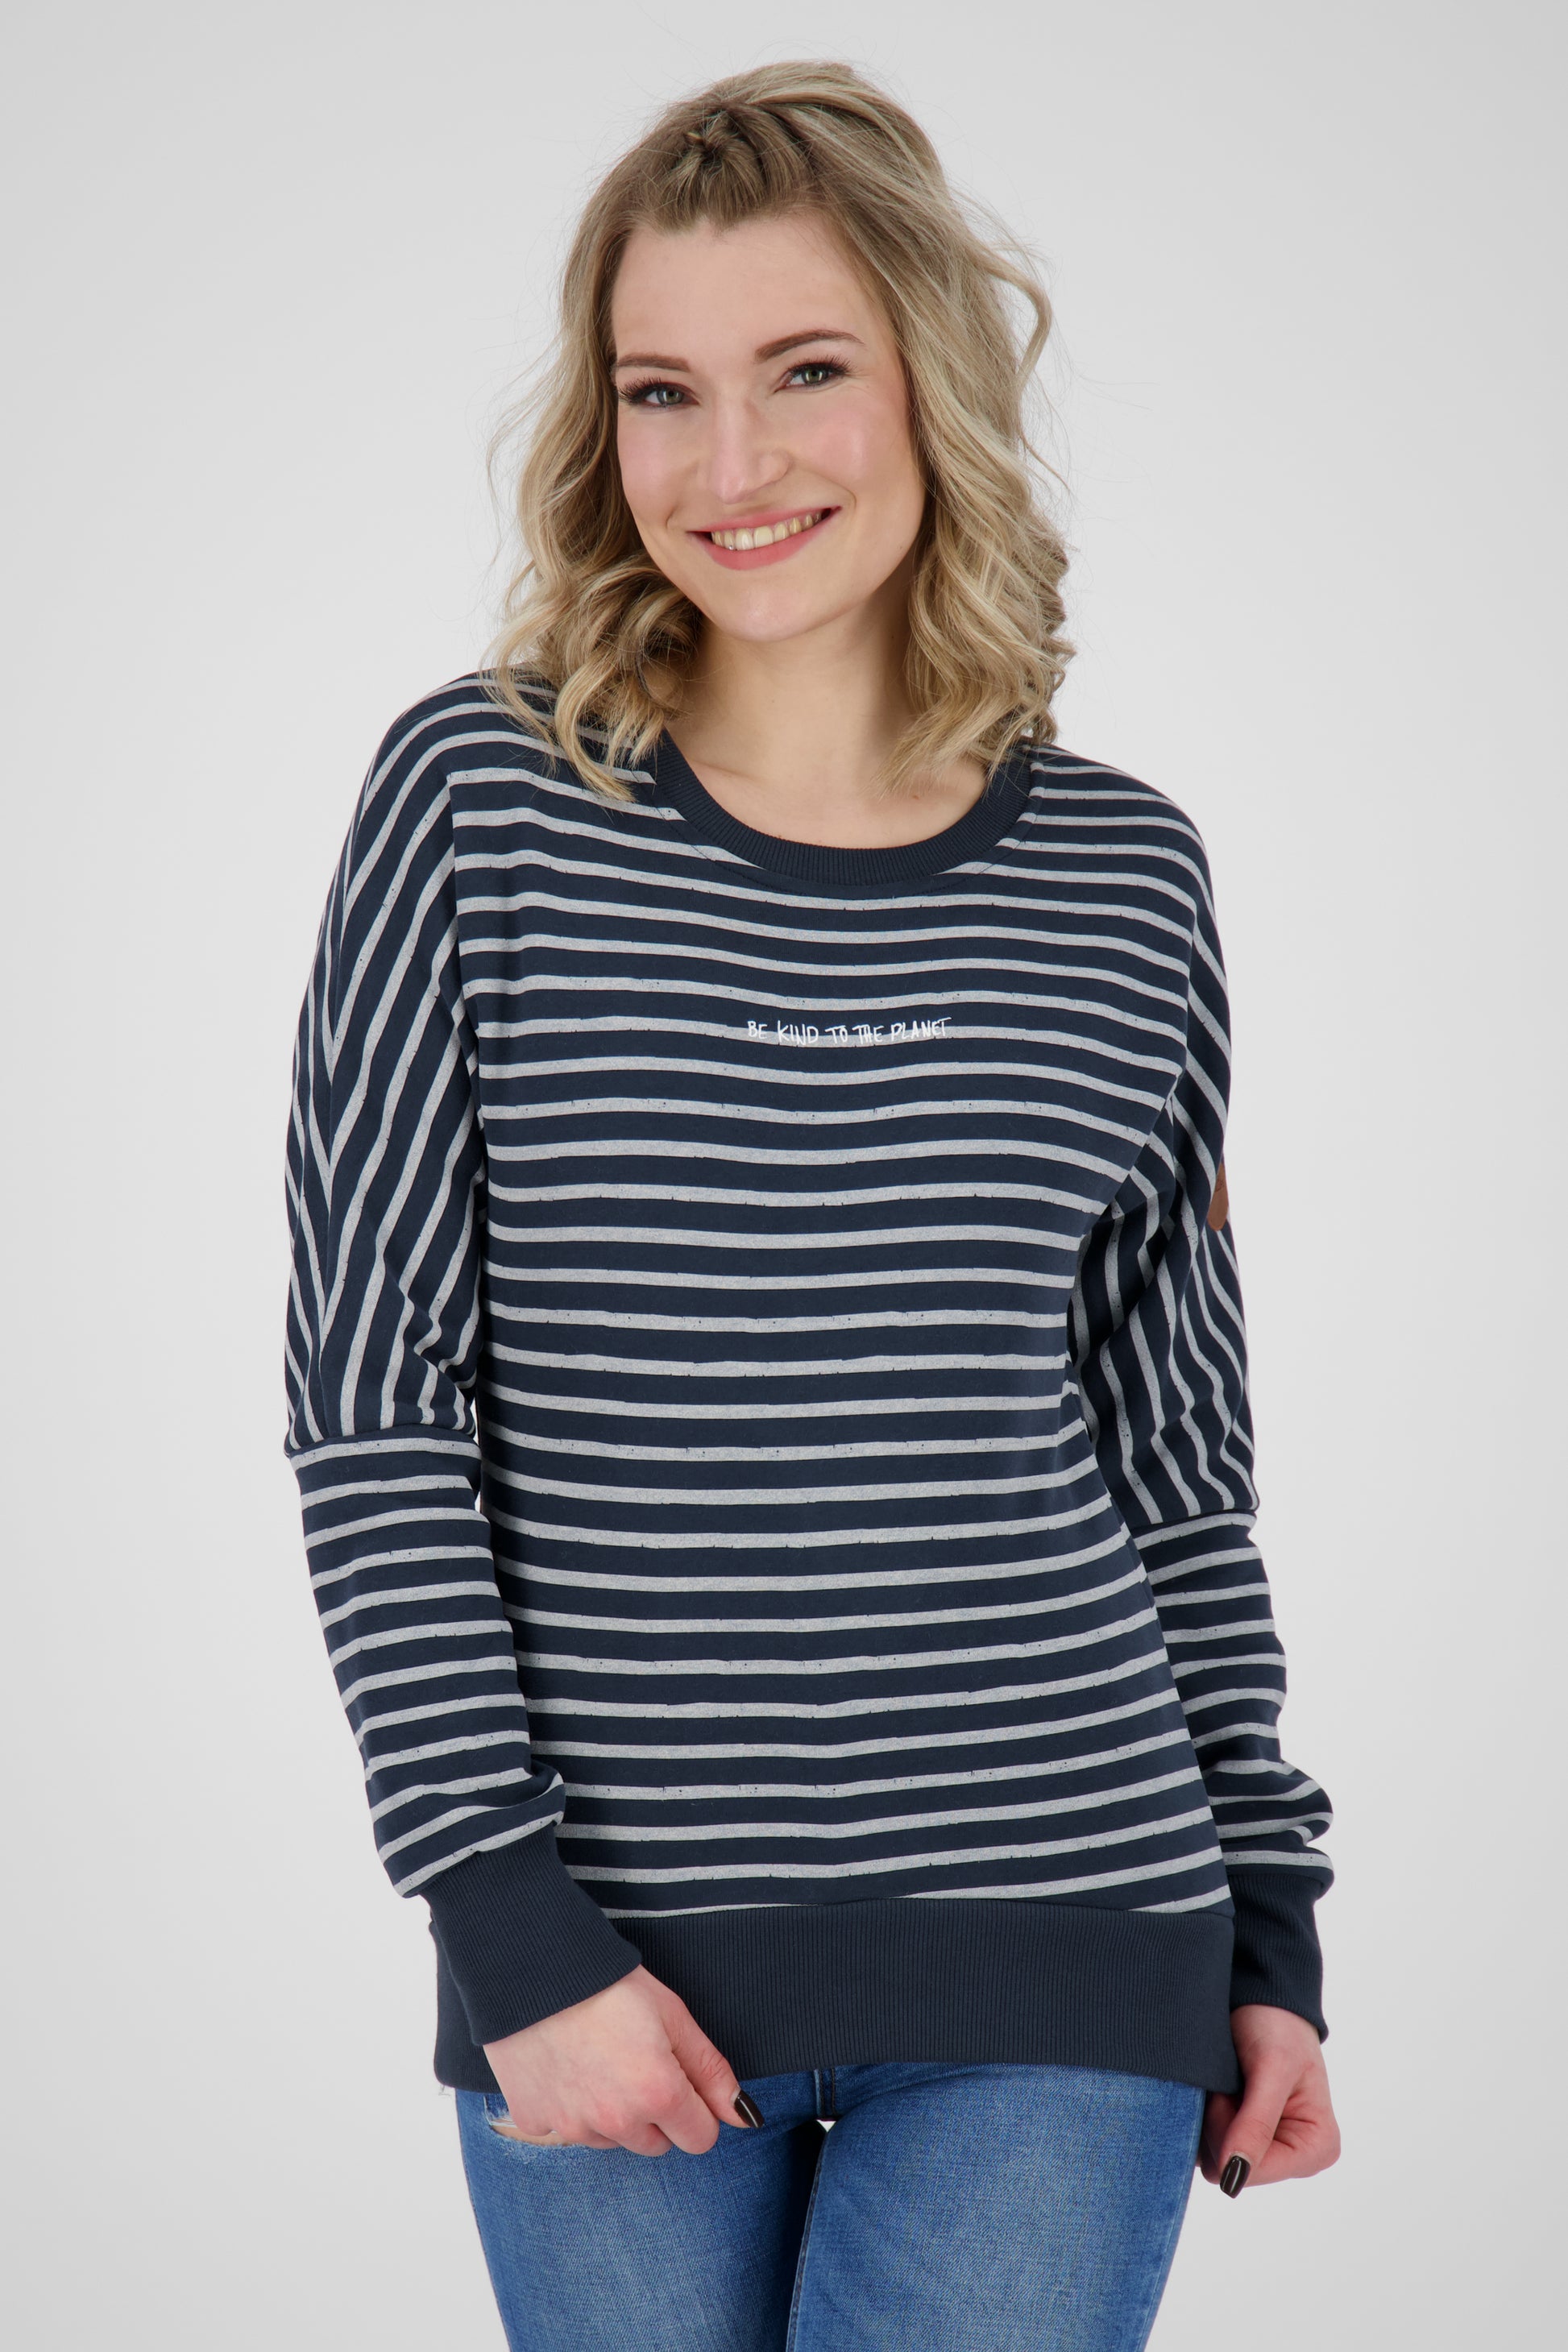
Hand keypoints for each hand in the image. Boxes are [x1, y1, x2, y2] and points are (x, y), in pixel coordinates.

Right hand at [482, 1964, 757, 2156]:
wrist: (534, 1965)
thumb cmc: (609, 1983)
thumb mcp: (673, 2015)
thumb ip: (711, 2072)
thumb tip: (745, 2116)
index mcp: (657, 2094)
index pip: (700, 2138)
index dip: (696, 2107)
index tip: (679, 2077)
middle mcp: (616, 2121)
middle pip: (656, 2144)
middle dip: (654, 2113)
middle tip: (634, 2060)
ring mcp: (571, 2126)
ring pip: (611, 2140)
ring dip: (612, 2113)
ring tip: (597, 2057)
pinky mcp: (534, 2120)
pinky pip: (565, 2129)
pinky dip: (568, 2106)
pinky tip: (563, 2064)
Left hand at [1199, 2004, 1340, 2193]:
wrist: (1261, 1998)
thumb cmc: (1277, 2027)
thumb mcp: (1271, 2069)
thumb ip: (1256, 2125)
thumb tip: (1232, 2180)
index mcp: (1317, 2148)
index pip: (1255, 2172)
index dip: (1230, 2134)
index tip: (1232, 2092)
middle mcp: (1294, 2158)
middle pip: (1229, 2168)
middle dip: (1219, 2124)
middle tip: (1229, 2083)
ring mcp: (1265, 2150)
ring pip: (1212, 2158)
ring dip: (1208, 2118)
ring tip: (1226, 2084)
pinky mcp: (1242, 2139)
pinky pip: (1206, 2144)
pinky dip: (1203, 2115)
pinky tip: (1218, 2090)